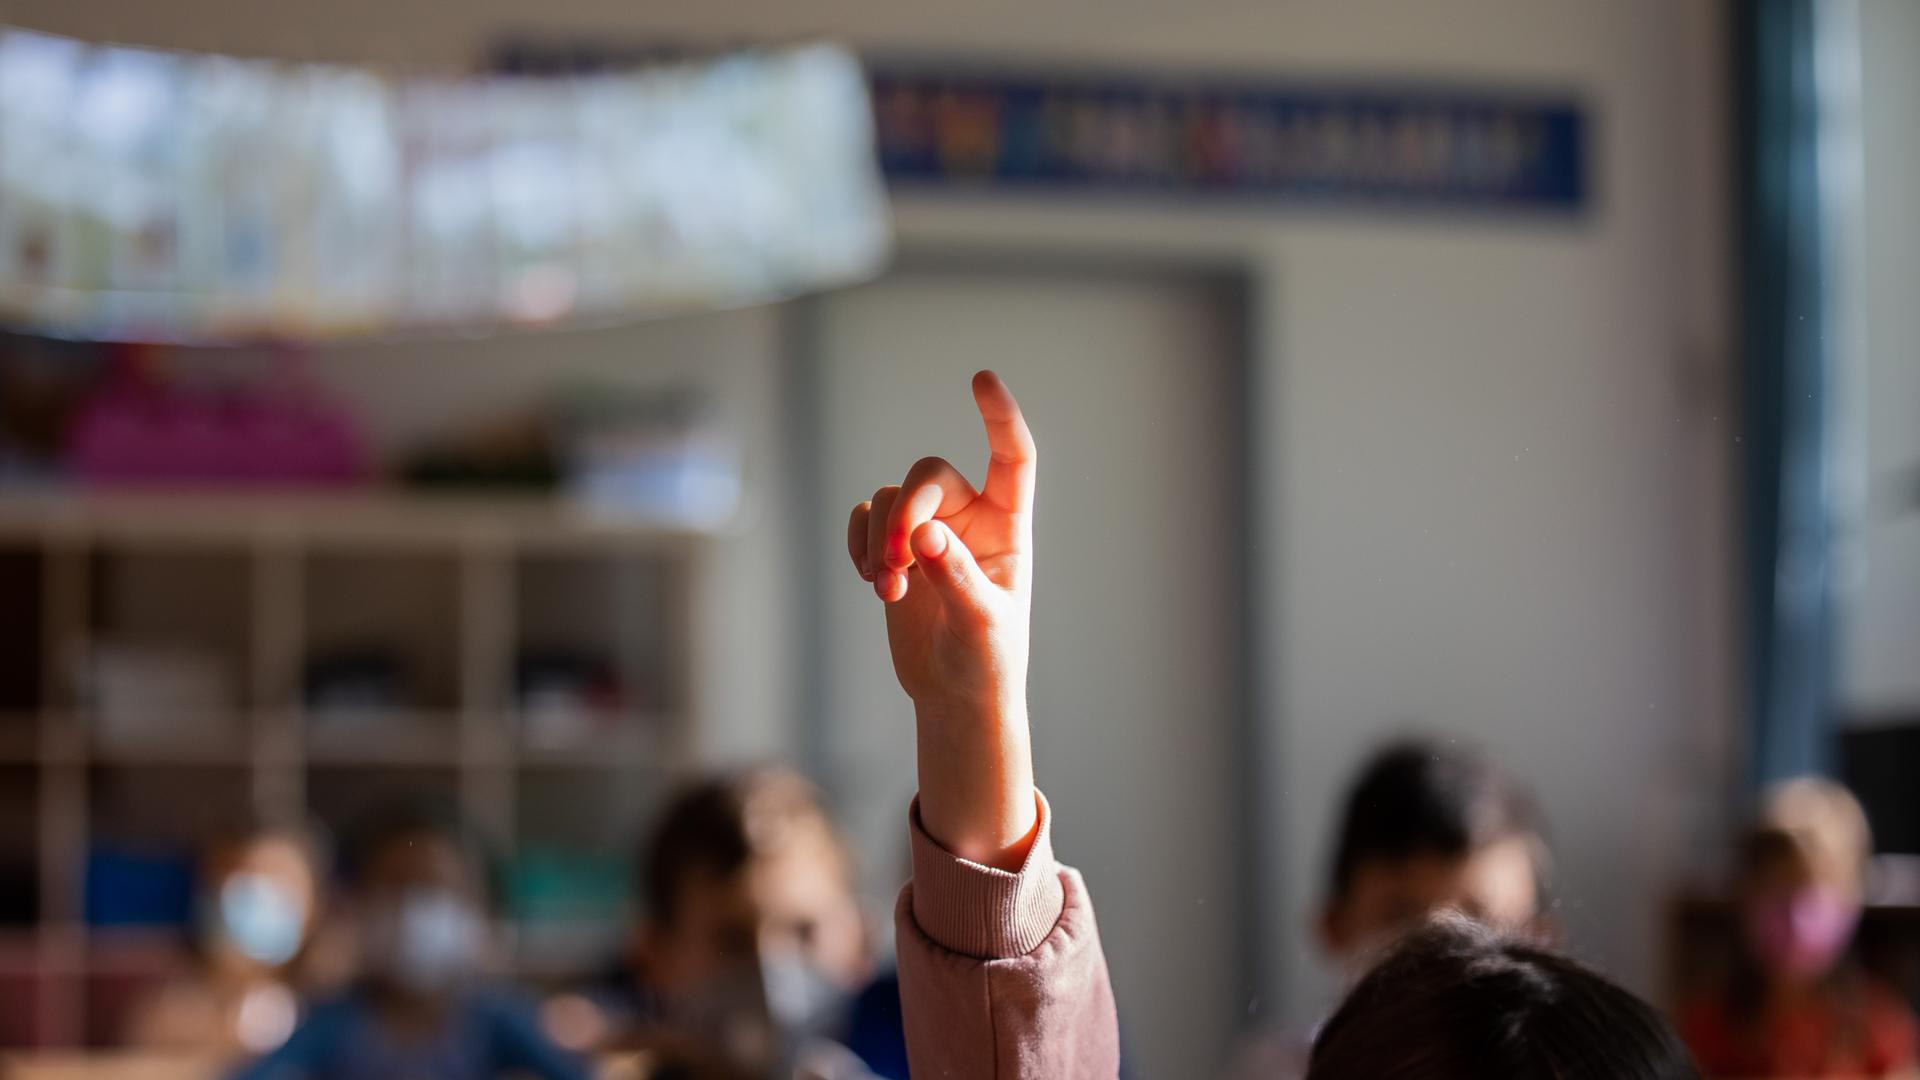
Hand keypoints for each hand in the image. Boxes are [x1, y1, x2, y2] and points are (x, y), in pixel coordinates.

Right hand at [846, 371, 1039, 869]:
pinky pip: (866, 518)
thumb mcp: (980, 623)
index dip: (999, 418)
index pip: (1010, 458)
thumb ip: (956, 577)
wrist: (955, 693)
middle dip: (906, 511)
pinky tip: (873, 581)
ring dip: (879, 539)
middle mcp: (969, 519)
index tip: (980, 379)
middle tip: (897, 561)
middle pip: (928, 476)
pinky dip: (860, 542)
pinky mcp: (894, 551)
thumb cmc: (986, 660)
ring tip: (887, 590)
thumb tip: (926, 536)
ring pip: (891, 499)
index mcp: (1008, 527)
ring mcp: (929, 532)